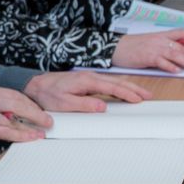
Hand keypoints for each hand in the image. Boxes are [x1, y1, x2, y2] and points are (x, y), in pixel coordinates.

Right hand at [0, 83, 49, 144]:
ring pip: (15, 118)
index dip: (30, 104)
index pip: (15, 94)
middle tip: (48, 120)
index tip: (39, 110)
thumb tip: (12, 114)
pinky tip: (30, 137)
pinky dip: (20, 135)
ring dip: (31, 126)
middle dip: (36, 113)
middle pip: (19, 103)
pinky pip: (6, 131)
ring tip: (42, 131)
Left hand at [24, 69, 149, 110]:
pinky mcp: (87, 80)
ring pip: (114, 81)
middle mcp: (90, 76)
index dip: (127, 94)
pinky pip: (108, 83)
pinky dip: (120, 86)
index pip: (112, 88)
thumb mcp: (64, 103)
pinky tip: (124, 90)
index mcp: (87, 81)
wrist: (36, 83)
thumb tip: (103, 107)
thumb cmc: (48, 93)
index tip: (138, 99)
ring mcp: (90, 77)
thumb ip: (84, 105)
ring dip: (129, 87)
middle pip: (117, 82)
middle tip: (148, 95)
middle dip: (134, 88)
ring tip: (142, 93)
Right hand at [110, 30, 183, 73]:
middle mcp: (161, 40)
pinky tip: (177, 71)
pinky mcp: (147, 56)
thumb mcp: (152, 42)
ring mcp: (154, 48)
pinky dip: (169, 66)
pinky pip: (161, 61)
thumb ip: (165, 46)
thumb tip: (179, 55)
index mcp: (163, 35)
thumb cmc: (133, 46)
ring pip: (176, 54)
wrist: (116, 47)